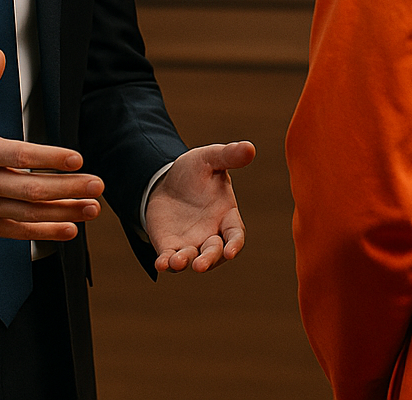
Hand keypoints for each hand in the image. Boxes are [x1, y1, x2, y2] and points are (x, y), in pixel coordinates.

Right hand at [0, 49, 102, 240]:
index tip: (77, 159)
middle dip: (68, 187)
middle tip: (97, 184)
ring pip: (28, 213)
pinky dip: (44, 232)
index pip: (20, 156)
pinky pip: (16, 231)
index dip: (50, 159)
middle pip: (30, 188)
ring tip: (91, 207)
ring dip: (64, 211)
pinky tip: (68, 227)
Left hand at [147, 141, 256, 272]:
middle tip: (200, 265)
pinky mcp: (170, 245)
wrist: (166, 179)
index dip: (234, 245)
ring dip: (186, 262)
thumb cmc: (195, 170)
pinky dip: (166, 263)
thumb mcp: (210, 158)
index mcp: (226, 215)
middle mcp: (211, 233)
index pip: (235, 234)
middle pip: (214, 253)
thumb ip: (229, 155)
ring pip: (192, 259)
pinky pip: (169, 258)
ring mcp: (191, 242)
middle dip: (208, 259)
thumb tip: (250, 148)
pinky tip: (161, 263)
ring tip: (178, 262)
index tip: (231, 252)